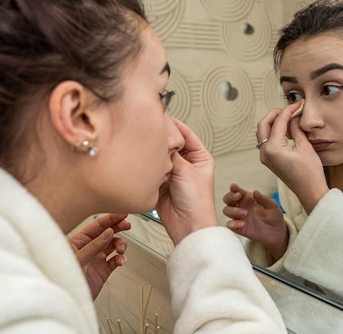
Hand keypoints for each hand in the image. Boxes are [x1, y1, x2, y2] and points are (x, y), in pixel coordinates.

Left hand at [69, 213, 130, 298]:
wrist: (67, 301)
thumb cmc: (62, 278)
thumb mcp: (78, 259)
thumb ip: (93, 246)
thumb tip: (107, 232)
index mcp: (79, 241)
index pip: (97, 226)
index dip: (110, 218)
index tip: (121, 214)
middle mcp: (88, 248)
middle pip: (107, 233)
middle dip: (118, 228)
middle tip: (127, 225)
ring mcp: (96, 259)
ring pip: (114, 245)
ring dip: (121, 245)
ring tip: (122, 250)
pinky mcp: (103, 270)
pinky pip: (115, 260)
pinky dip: (121, 259)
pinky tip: (121, 260)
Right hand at [156, 117, 218, 244]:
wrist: (188, 226)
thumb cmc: (197, 202)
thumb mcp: (186, 170)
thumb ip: (171, 153)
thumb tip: (161, 137)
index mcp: (200, 157)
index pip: (185, 134)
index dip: (174, 125)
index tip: (161, 116)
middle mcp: (186, 164)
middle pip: (171, 144)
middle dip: (161, 140)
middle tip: (149, 132)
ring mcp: (173, 173)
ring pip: (160, 157)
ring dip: (153, 155)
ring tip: (144, 147)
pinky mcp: (160, 183)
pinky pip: (151, 170)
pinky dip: (147, 167)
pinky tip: (142, 163)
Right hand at [223, 183, 288, 260]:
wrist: (276, 233)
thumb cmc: (274, 216)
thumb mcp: (272, 206)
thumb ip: (264, 199)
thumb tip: (255, 192)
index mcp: (247, 198)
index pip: (236, 191)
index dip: (233, 188)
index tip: (234, 186)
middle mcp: (240, 206)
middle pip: (227, 199)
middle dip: (230, 197)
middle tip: (238, 197)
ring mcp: (238, 217)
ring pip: (227, 210)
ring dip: (233, 210)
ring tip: (245, 212)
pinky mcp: (238, 228)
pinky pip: (230, 224)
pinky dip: (233, 223)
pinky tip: (242, 223)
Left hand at [257, 101, 327, 213]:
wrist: (310, 192)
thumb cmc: (310, 173)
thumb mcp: (305, 146)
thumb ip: (296, 129)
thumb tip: (294, 117)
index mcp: (272, 148)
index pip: (278, 122)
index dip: (288, 110)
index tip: (297, 104)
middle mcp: (264, 152)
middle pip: (263, 124)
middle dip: (275, 114)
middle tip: (290, 109)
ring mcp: (265, 157)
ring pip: (263, 132)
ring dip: (273, 122)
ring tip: (289, 117)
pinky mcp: (269, 160)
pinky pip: (267, 140)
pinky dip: (274, 132)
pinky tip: (287, 128)